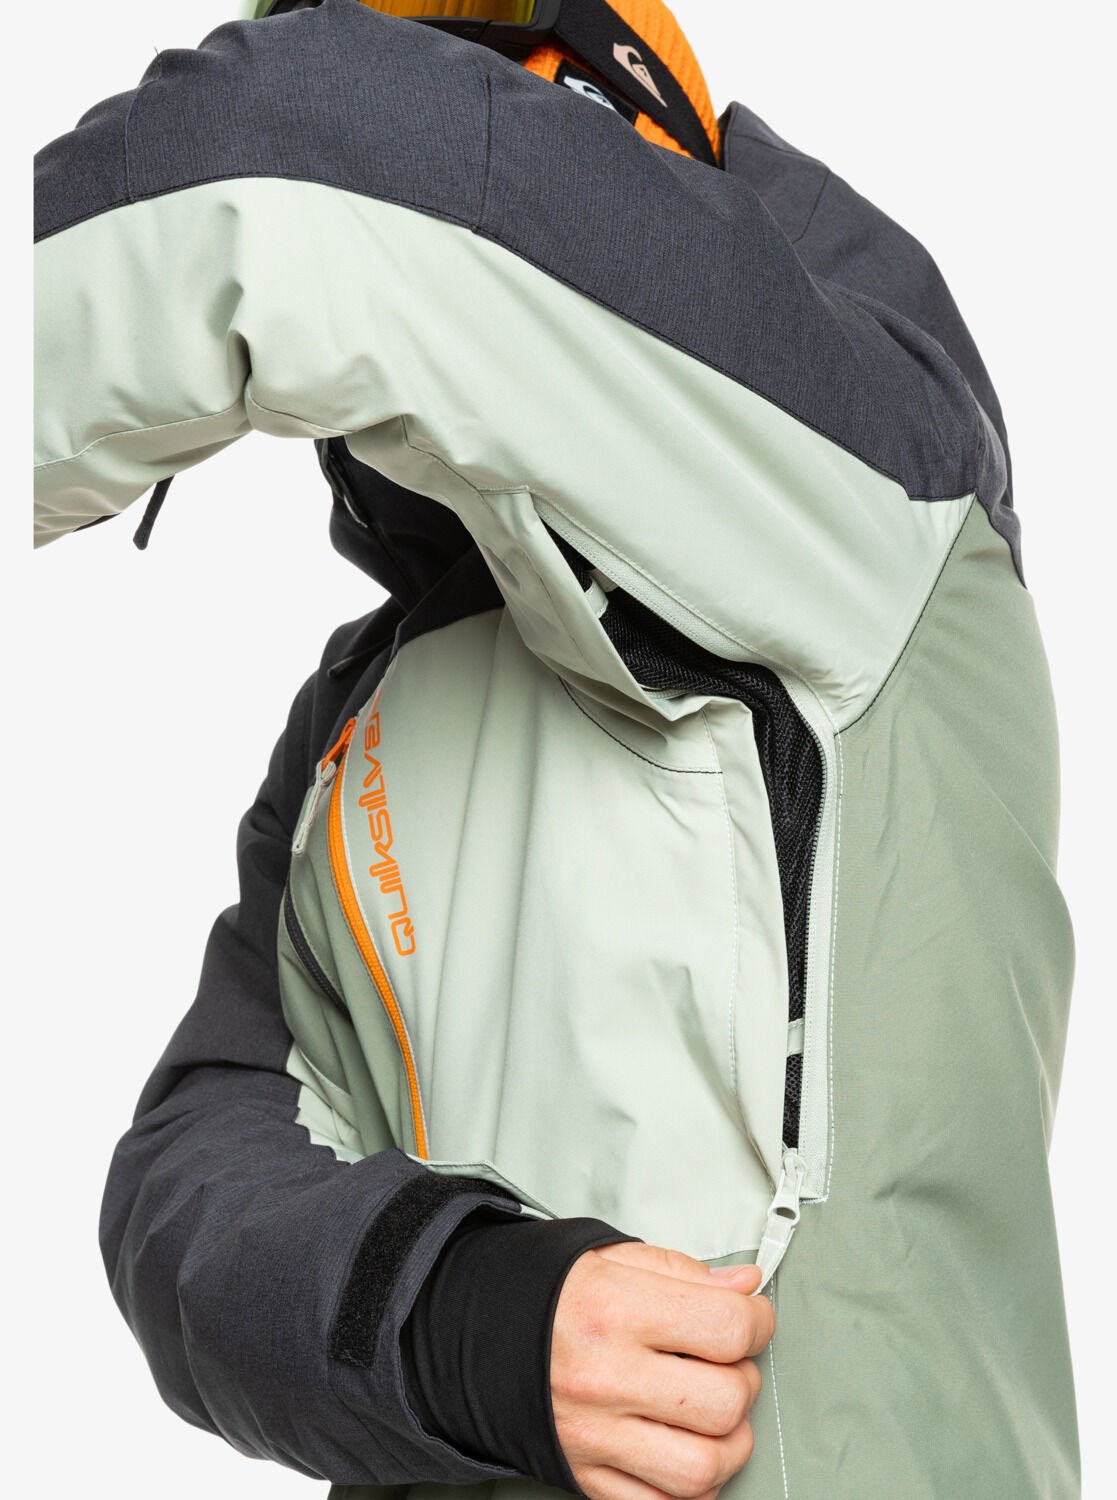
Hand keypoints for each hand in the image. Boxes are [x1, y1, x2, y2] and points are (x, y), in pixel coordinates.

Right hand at [550, 1243, 773, 1499]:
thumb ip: (686, 1272)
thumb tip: (746, 1288)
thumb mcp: (613, 1258)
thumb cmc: (547, 1297)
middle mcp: (606, 1376)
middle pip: (724, 1402)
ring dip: (729, 1444)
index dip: (758, 1322)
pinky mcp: (587, 1478)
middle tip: (727, 1365)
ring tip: (714, 1415)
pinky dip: (690, 1486)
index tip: (752, 1320)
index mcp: (616, 1310)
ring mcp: (596, 1435)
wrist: (477, 1335)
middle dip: (743, 1382)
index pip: (726, 1327)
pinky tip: (684, 1448)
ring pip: (702, 1469)